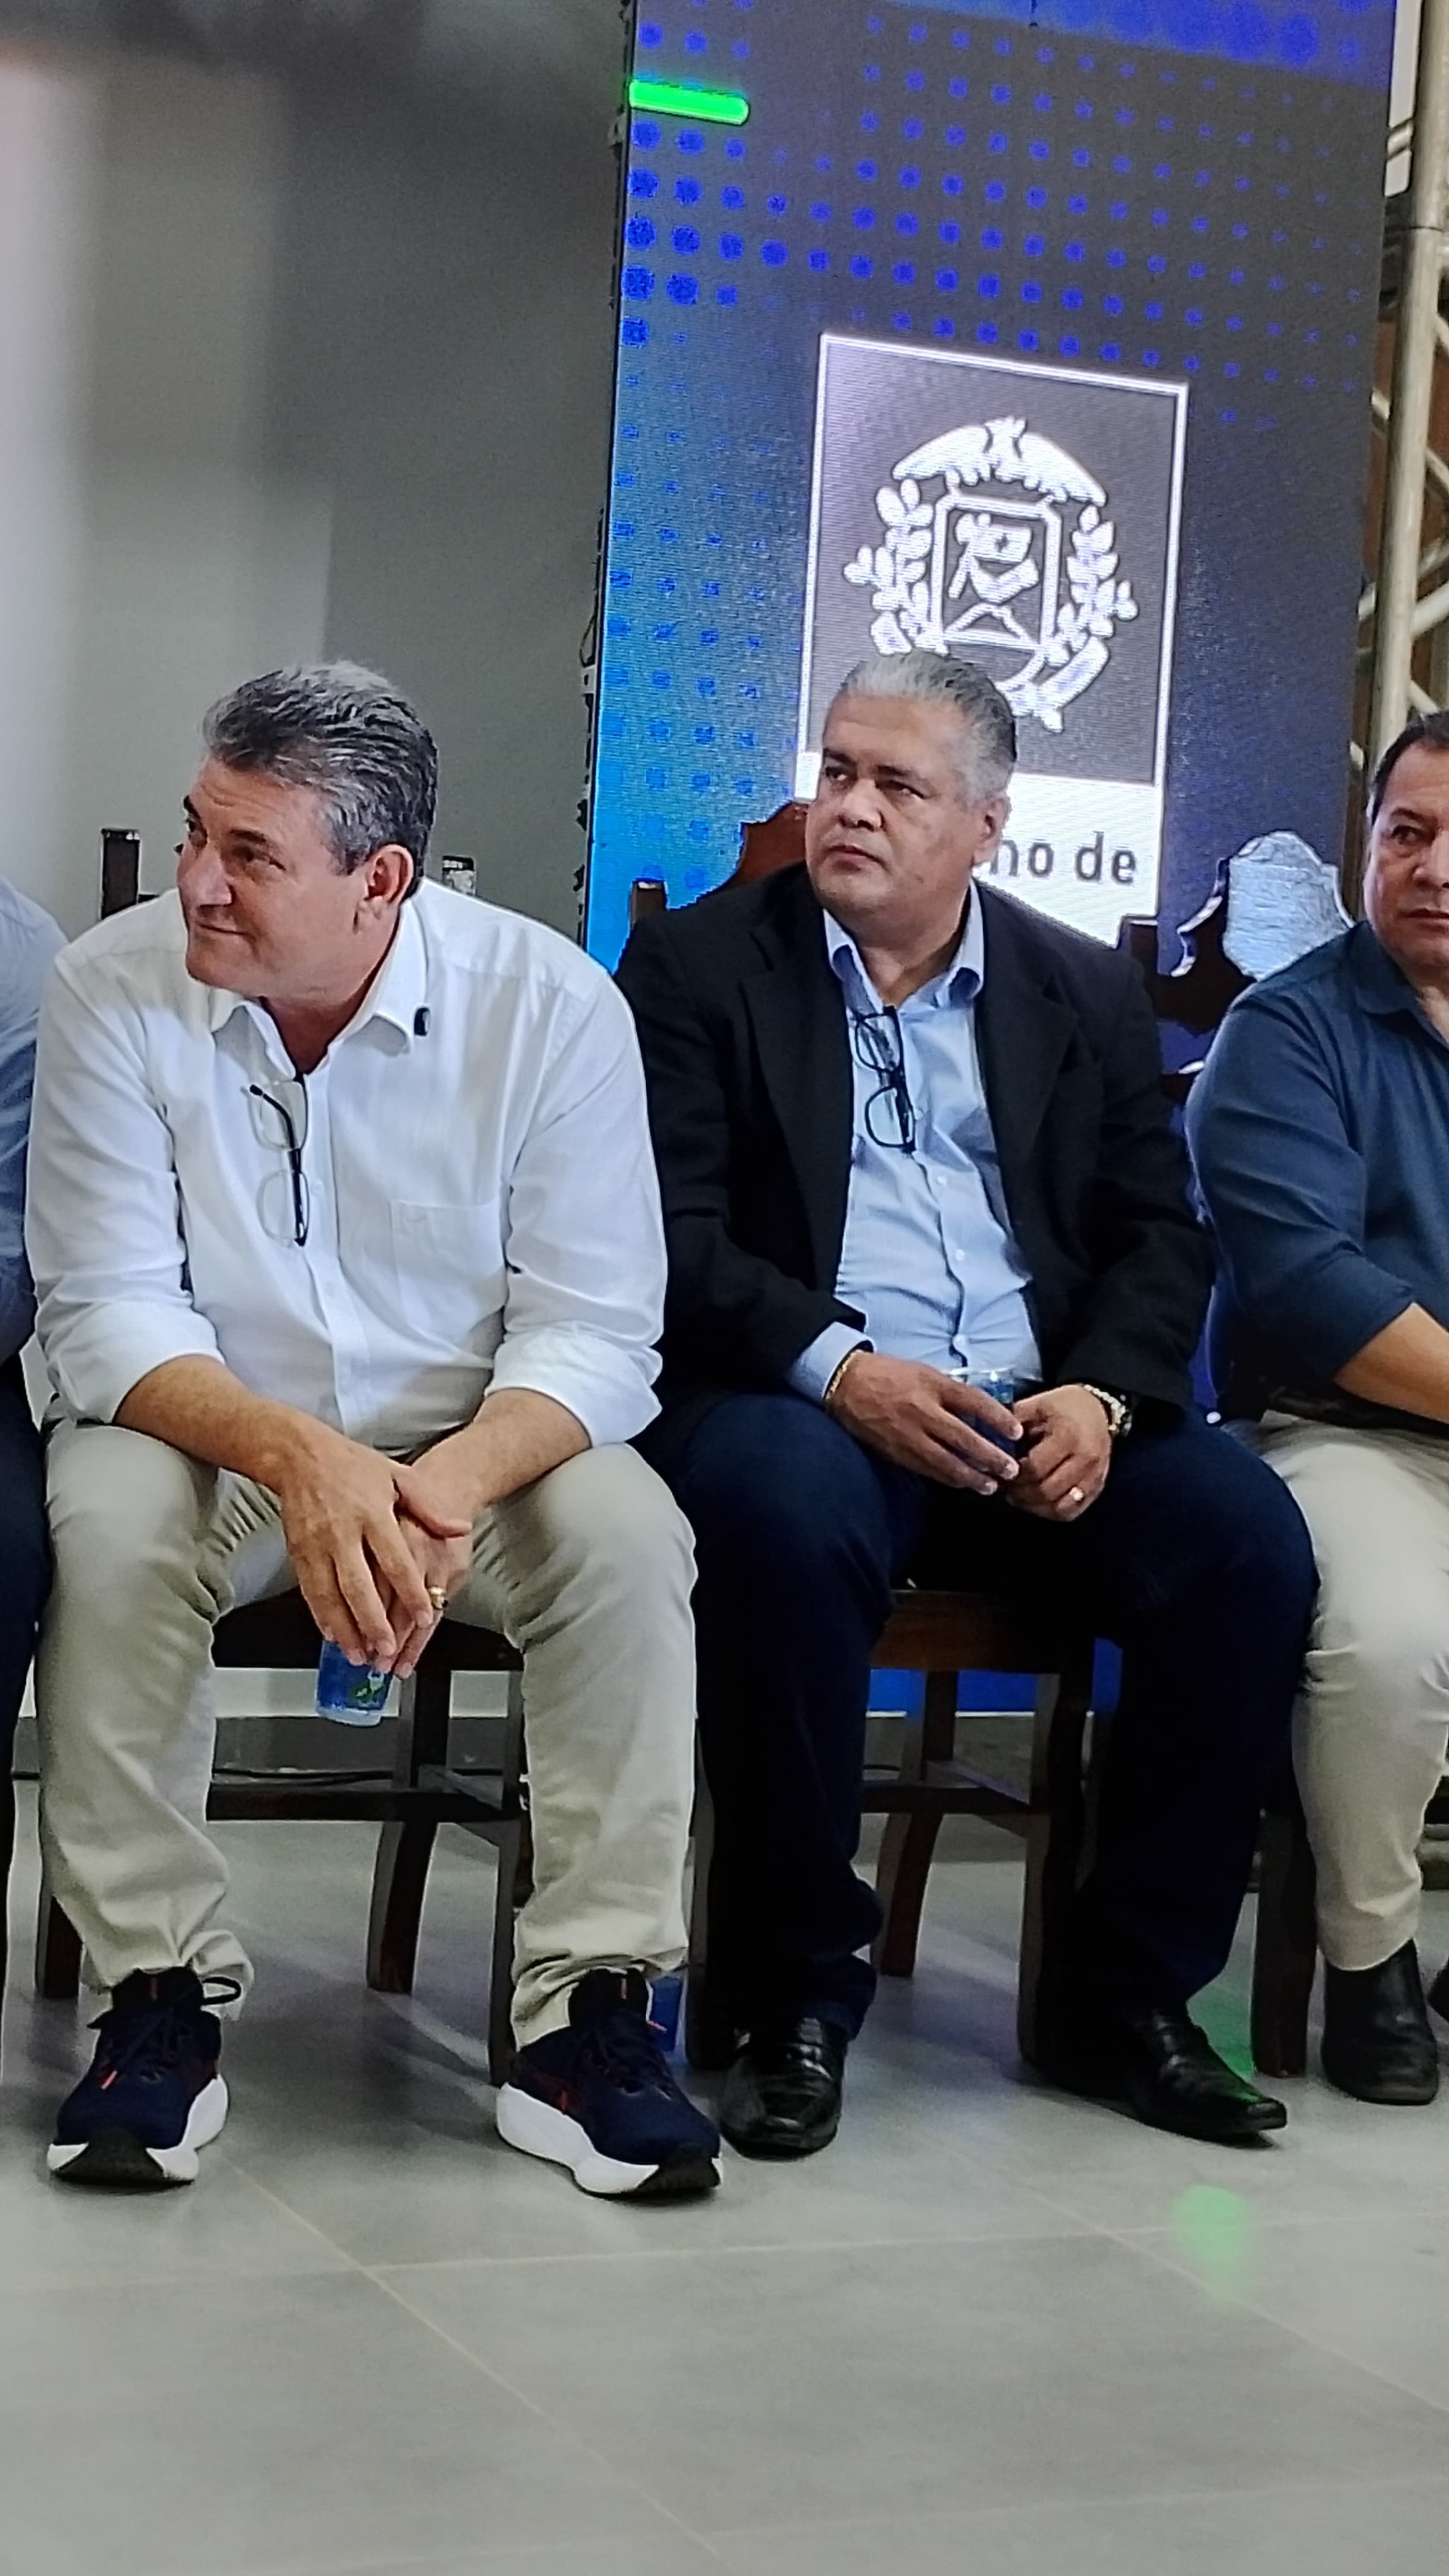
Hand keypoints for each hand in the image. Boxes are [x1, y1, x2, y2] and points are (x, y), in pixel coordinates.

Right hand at [274, 1427, 469, 1670]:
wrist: (299, 1455)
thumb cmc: (351, 1465)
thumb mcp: (398, 1476)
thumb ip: (430, 1507)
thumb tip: (459, 1528)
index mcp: (373, 1513)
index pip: (396, 1560)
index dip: (410, 1591)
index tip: (424, 1615)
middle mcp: (343, 1532)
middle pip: (359, 1585)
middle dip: (373, 1622)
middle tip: (387, 1648)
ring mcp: (317, 1545)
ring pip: (331, 1596)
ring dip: (345, 1629)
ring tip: (360, 1653)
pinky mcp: (298, 1553)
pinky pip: (310, 1592)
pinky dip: (321, 1617)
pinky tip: (333, 1635)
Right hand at [827, 1353, 1021, 1493]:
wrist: (846, 1383)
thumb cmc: (888, 1374)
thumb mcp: (924, 1372)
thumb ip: (950, 1392)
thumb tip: (979, 1413)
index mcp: (933, 1385)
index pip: (974, 1402)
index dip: (998, 1418)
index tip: (1016, 1432)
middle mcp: (923, 1410)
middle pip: (964, 1437)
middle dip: (991, 1456)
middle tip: (1011, 1469)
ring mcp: (908, 1433)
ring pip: (946, 1461)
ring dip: (971, 1476)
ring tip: (990, 1486)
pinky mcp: (895, 1450)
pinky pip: (926, 1468)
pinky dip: (947, 1477)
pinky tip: (962, 1483)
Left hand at [1007, 1385, 1113, 1520]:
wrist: (1099, 1408)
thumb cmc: (1064, 1406)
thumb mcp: (1037, 1405)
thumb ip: (1013, 1424)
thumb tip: (988, 1444)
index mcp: (1068, 1436)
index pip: (1035, 1469)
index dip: (1013, 1476)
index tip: (999, 1473)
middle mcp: (1085, 1459)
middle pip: (1047, 1491)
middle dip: (1021, 1494)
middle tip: (1005, 1488)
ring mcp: (1095, 1475)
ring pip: (1060, 1507)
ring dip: (1034, 1506)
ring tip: (1018, 1496)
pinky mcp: (1098, 1486)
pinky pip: (1073, 1511)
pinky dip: (1052, 1511)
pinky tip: (1037, 1503)